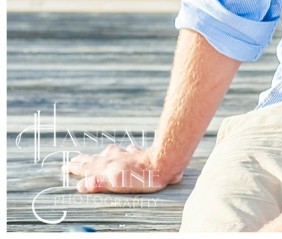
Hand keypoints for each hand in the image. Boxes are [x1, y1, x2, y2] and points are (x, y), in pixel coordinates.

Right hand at [63, 144, 181, 193]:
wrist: (162, 163)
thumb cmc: (140, 177)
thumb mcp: (116, 183)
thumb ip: (98, 184)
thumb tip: (81, 185)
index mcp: (105, 168)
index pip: (86, 168)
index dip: (75, 168)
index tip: (64, 167)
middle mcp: (114, 159)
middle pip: (95, 159)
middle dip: (84, 160)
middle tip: (74, 160)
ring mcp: (126, 155)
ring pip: (110, 153)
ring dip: (101, 155)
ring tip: (97, 155)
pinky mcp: (140, 153)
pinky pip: (128, 150)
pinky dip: (124, 151)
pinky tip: (127, 149)